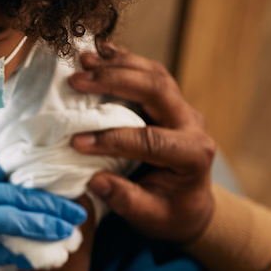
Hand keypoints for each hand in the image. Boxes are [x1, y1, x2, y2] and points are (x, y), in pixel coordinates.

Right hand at [68, 45, 216, 242]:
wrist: (189, 204)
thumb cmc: (169, 214)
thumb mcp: (150, 218)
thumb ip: (126, 200)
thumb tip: (96, 180)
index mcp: (193, 155)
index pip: (152, 140)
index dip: (113, 139)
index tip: (77, 142)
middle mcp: (192, 124)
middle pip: (157, 90)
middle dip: (115, 82)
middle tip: (77, 82)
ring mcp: (182, 109)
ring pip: (154, 74)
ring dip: (117, 64)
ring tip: (84, 61)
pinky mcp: (169, 101)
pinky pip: (149, 73)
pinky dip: (124, 61)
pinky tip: (99, 52)